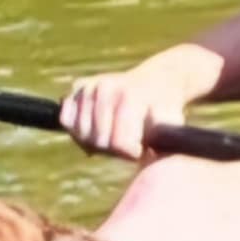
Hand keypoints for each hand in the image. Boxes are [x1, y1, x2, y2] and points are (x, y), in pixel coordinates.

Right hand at [60, 58, 195, 159]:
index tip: (141, 150)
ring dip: (97, 143)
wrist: (157, 82)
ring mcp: (89, 86)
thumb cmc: (164, 110)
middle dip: (114, 150)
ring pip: (81, 133)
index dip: (130, 154)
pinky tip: (98, 129)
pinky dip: (79, 131)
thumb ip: (166, 142)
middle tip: (129, 144)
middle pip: (98, 141)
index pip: (118, 143)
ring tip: (116, 136)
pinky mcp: (77, 88)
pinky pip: (67, 121)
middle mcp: (105, 87)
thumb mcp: (172, 125)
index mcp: (130, 96)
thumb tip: (150, 158)